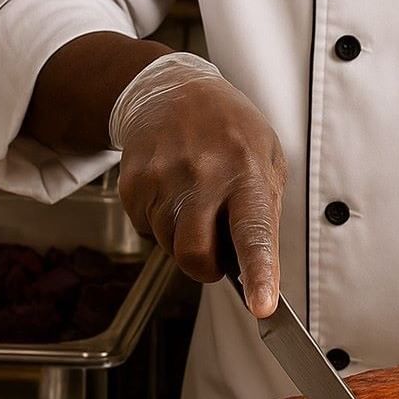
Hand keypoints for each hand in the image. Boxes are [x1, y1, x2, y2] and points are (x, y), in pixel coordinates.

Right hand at [114, 53, 286, 316]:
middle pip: (195, 254)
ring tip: (196, 200)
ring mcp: (162, 179)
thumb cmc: (230, 131)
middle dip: (205, 267)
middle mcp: (203, 175)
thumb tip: (263, 271)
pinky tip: (173, 192)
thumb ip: (265, 214)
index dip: (259, 273)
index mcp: (246, 171)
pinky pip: (147, 231)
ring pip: (169, 246)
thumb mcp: (266, 160)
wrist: (172, 91)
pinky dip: (162, 224)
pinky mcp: (132, 185)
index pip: (254, 232)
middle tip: (216, 249)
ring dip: (184, 239)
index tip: (262, 306)